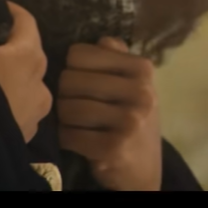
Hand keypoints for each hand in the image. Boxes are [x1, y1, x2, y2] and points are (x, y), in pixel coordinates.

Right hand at [0, 0, 51, 142]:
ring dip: (12, 78)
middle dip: (9, 47)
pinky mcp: (27, 136)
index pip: (26, 21)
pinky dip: (9, 104)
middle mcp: (42, 82)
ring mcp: (37, 112)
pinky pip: (21, 111)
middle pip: (28, 54)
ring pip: (27, 85)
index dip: (9, 13)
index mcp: (30, 54)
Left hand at [57, 37, 161, 190]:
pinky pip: (69, 134)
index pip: (78, 54)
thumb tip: (100, 39)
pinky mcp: (114, 147)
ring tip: (74, 123)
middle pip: (68, 79)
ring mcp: (129, 120)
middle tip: (74, 106)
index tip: (82, 83)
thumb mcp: (134, 84)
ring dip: (64, 118)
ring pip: (67, 107)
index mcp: (142, 68)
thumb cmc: (132, 118)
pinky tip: (75, 139)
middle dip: (64, 95)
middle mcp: (140, 91)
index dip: (72, 69)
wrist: (144, 168)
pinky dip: (66, 138)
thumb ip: (116, 57)